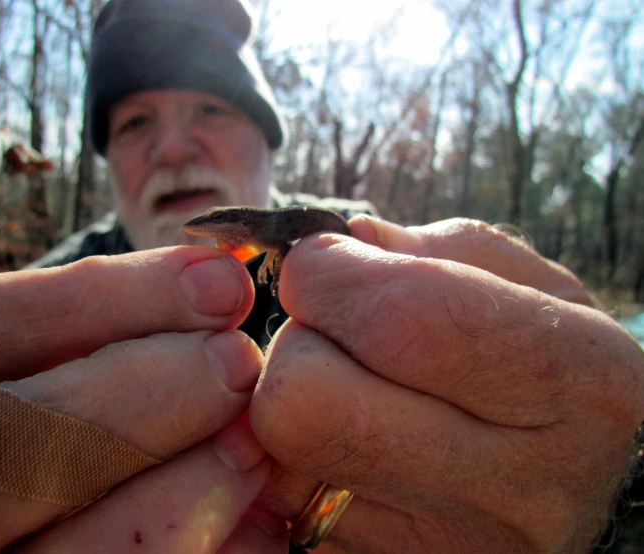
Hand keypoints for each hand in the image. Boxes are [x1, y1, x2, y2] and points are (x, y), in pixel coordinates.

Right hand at [0, 249, 288, 552]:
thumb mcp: (190, 341)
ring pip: (61, 546)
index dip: (104, 296)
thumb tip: (220, 275)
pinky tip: (262, 517)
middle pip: (3, 440)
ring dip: (178, 487)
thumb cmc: (203, 396)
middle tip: (238, 362)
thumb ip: (190, 308)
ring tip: (254, 446)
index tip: (222, 283)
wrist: (230, 501)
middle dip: (139, 393)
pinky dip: (207, 545)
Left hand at [250, 217, 643, 552]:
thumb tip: (334, 244)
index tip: (320, 262)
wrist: (562, 474)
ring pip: (279, 456)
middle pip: (307, 402)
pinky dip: (288, 457)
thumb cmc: (544, 359)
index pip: (399, 320)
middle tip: (329, 330)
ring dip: (287, 399)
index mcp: (576, 384)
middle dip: (296, 343)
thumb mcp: (522, 284)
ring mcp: (451, 550)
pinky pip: (280, 502)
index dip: (327, 275)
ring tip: (345, 386)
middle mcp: (519, 489)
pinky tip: (340, 439)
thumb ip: (430, 249)